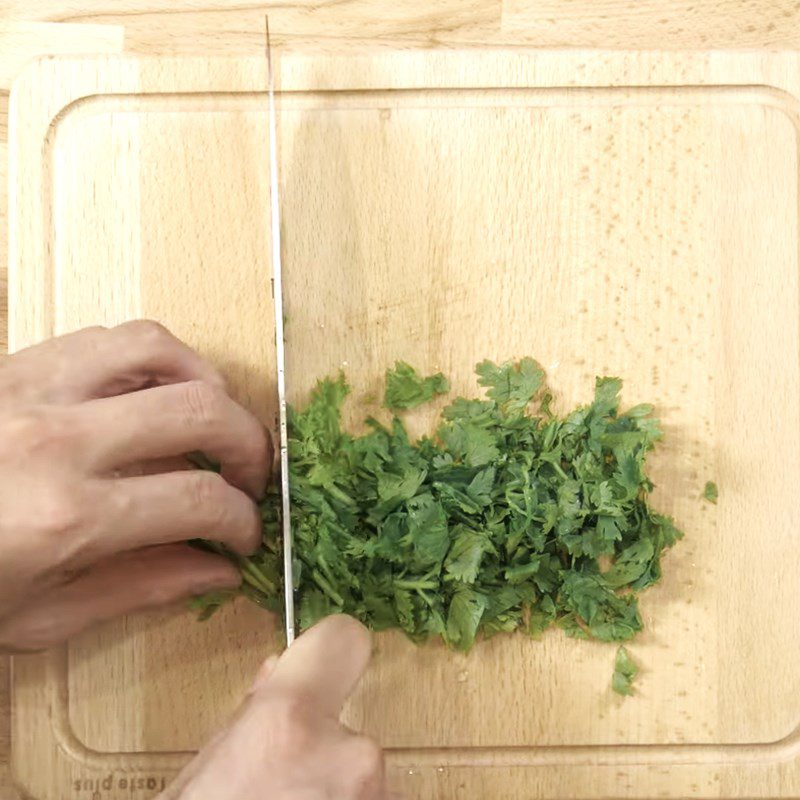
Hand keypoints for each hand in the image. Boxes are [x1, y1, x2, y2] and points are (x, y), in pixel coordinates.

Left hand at [0, 321, 271, 651]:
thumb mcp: (38, 615)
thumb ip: (141, 587)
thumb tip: (217, 571)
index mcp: (65, 517)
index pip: (199, 499)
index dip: (242, 519)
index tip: (246, 535)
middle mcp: (60, 440)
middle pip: (202, 414)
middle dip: (250, 447)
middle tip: (249, 478)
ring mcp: (38, 388)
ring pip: (165, 354)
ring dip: (212, 389)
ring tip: (216, 423)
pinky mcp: (22, 360)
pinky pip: (116, 336)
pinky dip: (162, 358)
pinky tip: (164, 391)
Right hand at [161, 615, 386, 799]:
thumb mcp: (205, 769)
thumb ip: (249, 715)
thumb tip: (277, 676)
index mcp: (289, 722)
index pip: (345, 640)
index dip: (330, 650)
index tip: (320, 667)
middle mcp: (348, 755)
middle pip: (349, 727)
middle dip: (323, 750)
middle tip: (281, 782)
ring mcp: (373, 796)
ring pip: (360, 776)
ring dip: (333, 790)